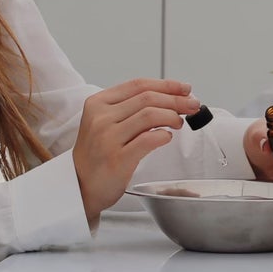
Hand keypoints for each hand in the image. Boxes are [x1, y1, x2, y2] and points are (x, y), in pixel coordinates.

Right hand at [73, 78, 201, 225]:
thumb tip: (173, 98)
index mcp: (98, 103)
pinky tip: (167, 137)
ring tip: (179, 123)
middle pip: (148, 98)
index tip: (186, 89)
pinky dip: (164, 135)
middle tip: (193, 105)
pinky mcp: (117, 158)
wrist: (80, 186)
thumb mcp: (107, 123)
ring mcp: (108, 138)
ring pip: (150, 115)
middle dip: (176, 99)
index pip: (139, 85)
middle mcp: (101, 118)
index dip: (167, 85)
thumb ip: (132, 109)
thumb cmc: (98, 154)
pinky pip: (149, 139)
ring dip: (172, 116)